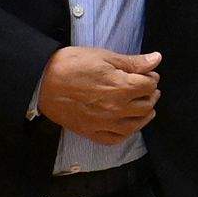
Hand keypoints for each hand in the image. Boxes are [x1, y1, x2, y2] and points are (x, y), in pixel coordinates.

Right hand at [36, 47, 161, 144]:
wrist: (41, 82)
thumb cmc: (72, 65)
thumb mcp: (104, 57)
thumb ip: (132, 62)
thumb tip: (156, 60)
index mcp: (120, 88)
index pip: (150, 86)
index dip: (151, 78)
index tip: (147, 74)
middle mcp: (115, 109)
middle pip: (146, 106)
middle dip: (151, 94)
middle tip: (146, 87)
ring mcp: (103, 123)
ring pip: (135, 125)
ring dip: (144, 114)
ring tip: (143, 105)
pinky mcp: (90, 132)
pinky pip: (115, 139)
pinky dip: (126, 132)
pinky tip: (127, 123)